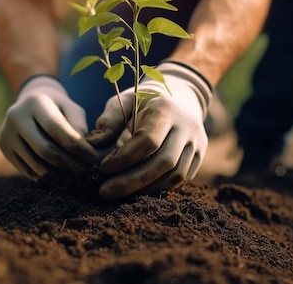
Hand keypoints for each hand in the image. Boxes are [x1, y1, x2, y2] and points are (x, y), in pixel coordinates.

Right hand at [0, 75, 98, 180]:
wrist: (30, 103)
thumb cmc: (58, 107)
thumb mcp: (72, 108)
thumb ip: (79, 126)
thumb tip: (84, 152)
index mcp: (35, 101)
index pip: (57, 128)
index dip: (77, 147)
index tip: (94, 159)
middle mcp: (16, 116)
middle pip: (44, 149)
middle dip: (69, 164)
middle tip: (86, 172)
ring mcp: (6, 133)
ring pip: (35, 164)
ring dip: (59, 175)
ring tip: (77, 178)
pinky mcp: (4, 148)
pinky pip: (27, 171)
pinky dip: (47, 177)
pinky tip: (61, 177)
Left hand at [87, 61, 212, 198]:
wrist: (180, 97)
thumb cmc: (144, 101)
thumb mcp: (124, 101)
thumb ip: (109, 120)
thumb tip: (92, 144)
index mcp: (166, 108)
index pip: (148, 140)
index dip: (124, 158)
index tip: (102, 169)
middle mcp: (187, 126)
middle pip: (164, 162)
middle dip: (132, 181)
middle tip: (105, 191)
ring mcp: (197, 142)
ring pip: (175, 175)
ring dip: (145, 189)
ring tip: (119, 194)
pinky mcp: (199, 156)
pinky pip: (181, 180)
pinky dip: (158, 188)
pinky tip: (137, 191)